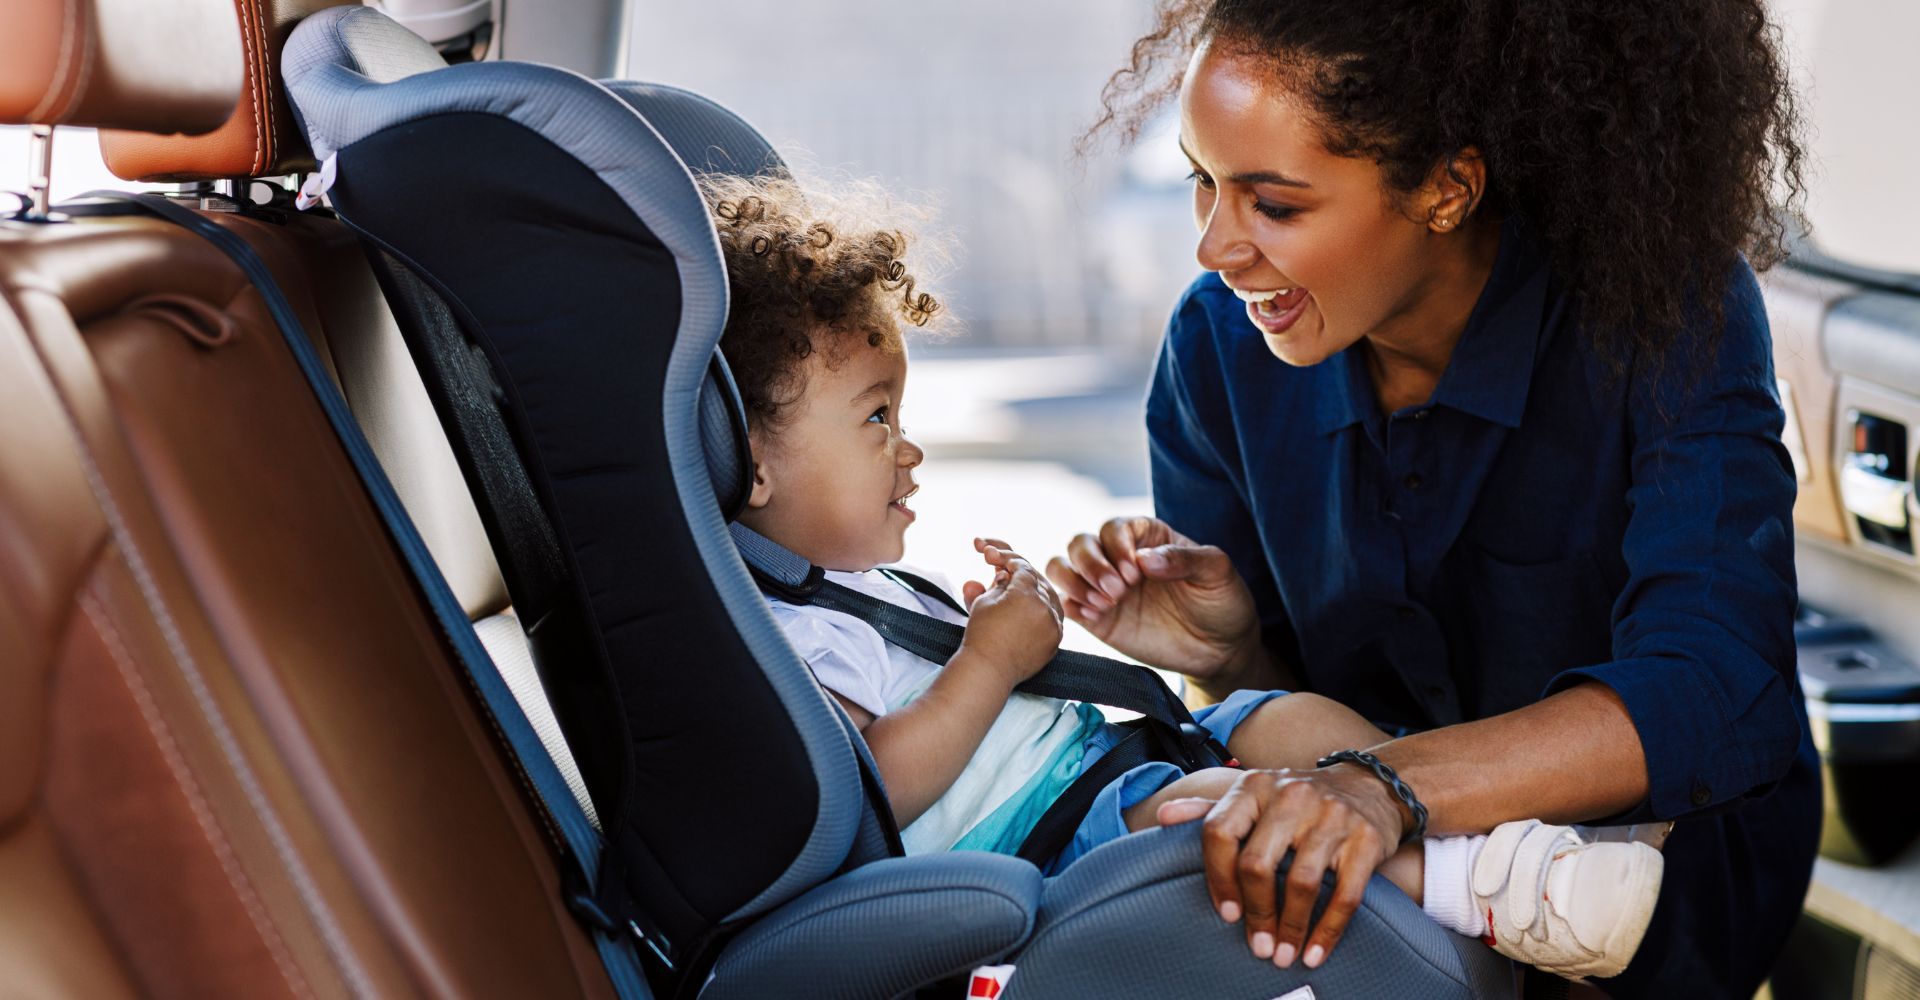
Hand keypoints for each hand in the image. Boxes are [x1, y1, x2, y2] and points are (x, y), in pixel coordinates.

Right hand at [958, 537, 1062, 683]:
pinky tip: (1027, 610)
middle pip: (1038, 581)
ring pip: (1049, 598)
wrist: (987, 671)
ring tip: (1015, 591)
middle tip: (1005, 573)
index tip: (997, 559)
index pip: (1022, 568)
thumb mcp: (985, 601)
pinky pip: (1053, 618)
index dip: (1008, 560)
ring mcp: (1054, 626)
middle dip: (1021, 575)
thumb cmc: (981, 636)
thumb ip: (998, 583)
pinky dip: (1042, 611)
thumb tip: (1005, 576)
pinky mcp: (1055, 641)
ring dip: (1034, 591)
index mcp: (1026, 594)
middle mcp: (1045, 608)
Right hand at [1045, 516, 1258, 682]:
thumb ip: (1184, 559)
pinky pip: (1066, 603)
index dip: (1117, 545)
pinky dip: (1070, 604)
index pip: (1114, 526)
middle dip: (1092, 564)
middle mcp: (1119, 558)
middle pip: (1080, 543)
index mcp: (1147, 538)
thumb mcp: (1217, 572)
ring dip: (1074, 580)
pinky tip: (1095, 616)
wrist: (1221, 650)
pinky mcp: (1096, 618)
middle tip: (1118, 591)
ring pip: (1063, 567)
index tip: (1135, 572)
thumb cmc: (1222, 602)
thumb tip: (1144, 559)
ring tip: (1103, 602)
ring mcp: (1105, 588)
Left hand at [1156, 766, 1407, 970]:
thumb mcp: (1253, 795)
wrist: (1369, 786)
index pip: (1219, 833)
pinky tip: (1314, 951)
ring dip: (1290, 928)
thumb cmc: (1297, 800)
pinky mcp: (1365, 839)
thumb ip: (1209, 809)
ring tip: (1284, 954)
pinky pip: (1345, 895)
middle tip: (1258, 945)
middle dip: (1255, 912)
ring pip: (1301, 883)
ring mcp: (1331, 816)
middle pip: (1257, 864)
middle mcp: (1291, 795)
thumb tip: (1163, 817)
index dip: (1217, 879)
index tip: (1226, 913)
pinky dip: (1328, 930)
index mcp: (1254, 786)